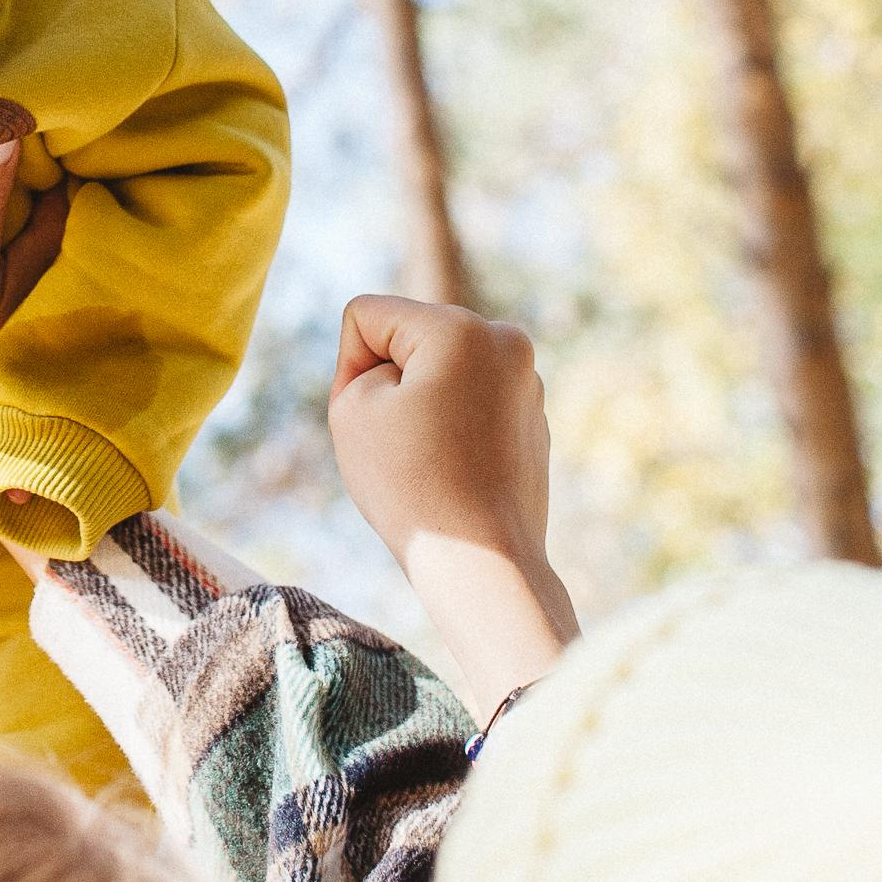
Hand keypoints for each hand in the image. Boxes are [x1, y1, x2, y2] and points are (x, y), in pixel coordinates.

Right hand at [329, 295, 579, 719]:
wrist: (483, 565)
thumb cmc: (410, 485)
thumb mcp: (353, 407)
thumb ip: (369, 360)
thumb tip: (412, 368)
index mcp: (461, 326)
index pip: (366, 316)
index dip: (348, 369)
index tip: (371, 421)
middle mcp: (505, 341)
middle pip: (406, 338)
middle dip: (389, 382)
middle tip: (401, 444)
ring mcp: (527, 381)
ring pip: (438, 371)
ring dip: (421, 404)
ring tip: (431, 460)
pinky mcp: (534, 418)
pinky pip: (469, 403)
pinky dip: (452, 428)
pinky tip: (455, 472)